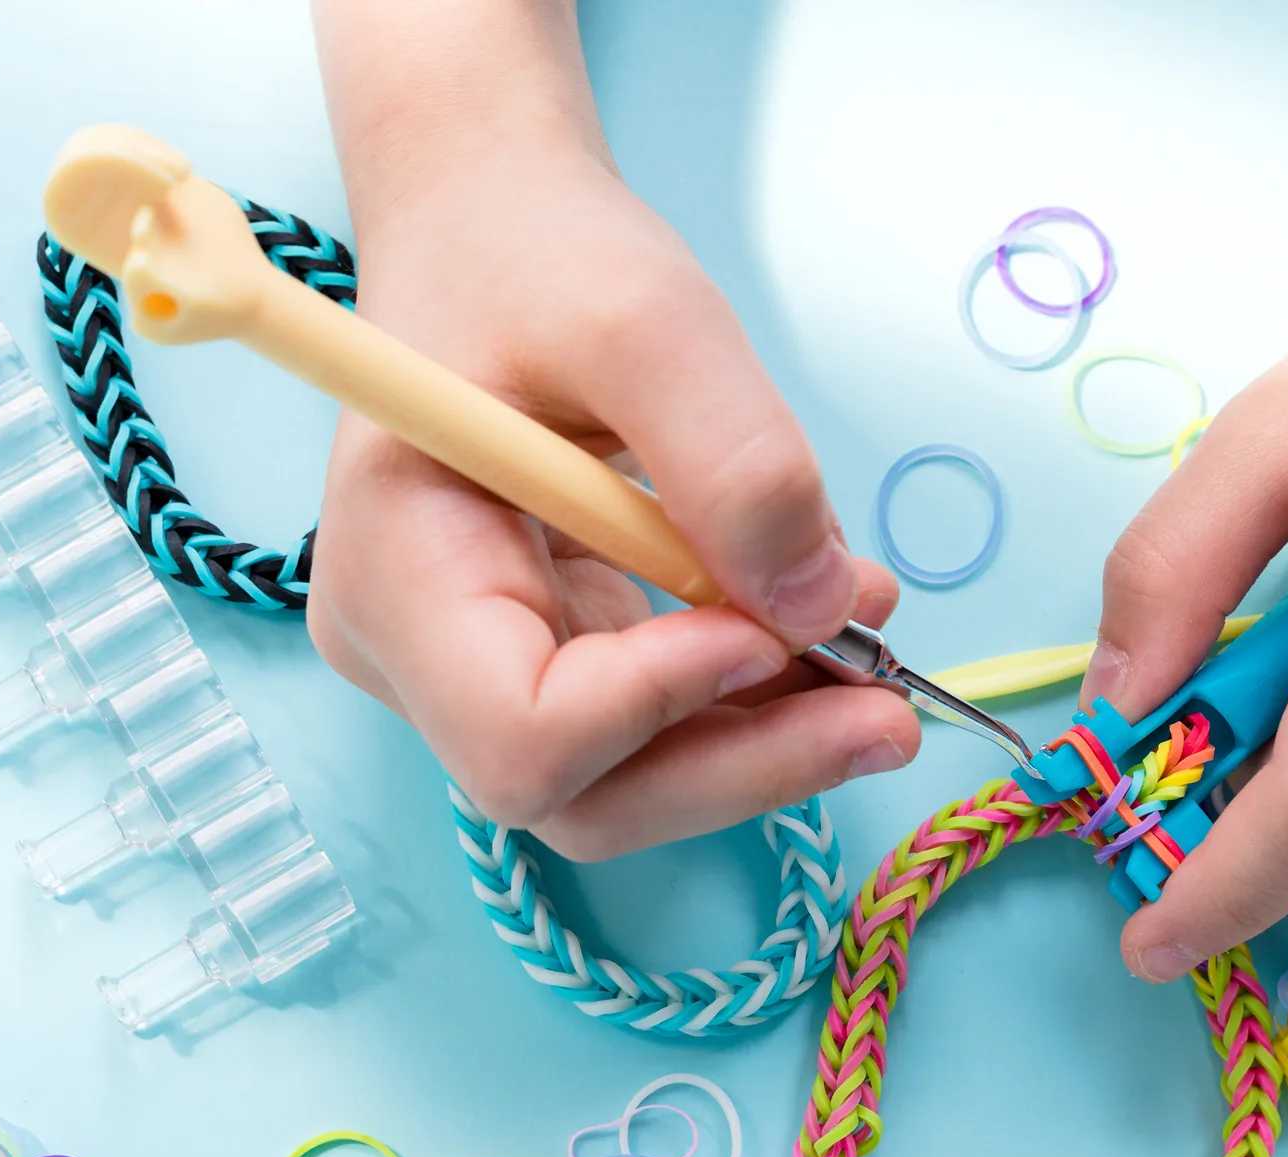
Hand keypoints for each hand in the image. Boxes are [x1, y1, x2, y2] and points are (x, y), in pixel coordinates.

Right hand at [307, 137, 917, 858]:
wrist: (497, 231)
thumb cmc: (536, 258)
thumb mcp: (648, 319)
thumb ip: (736, 461)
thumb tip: (822, 609)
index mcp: (398, 574)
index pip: (521, 734)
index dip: (658, 710)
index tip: (770, 629)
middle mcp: (418, 656)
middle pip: (585, 795)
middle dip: (745, 767)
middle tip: (890, 717)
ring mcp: (480, 669)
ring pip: (633, 781)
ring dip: (768, 744)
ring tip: (883, 673)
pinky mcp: (552, 655)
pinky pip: (658, 725)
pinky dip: (755, 699)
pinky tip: (834, 639)